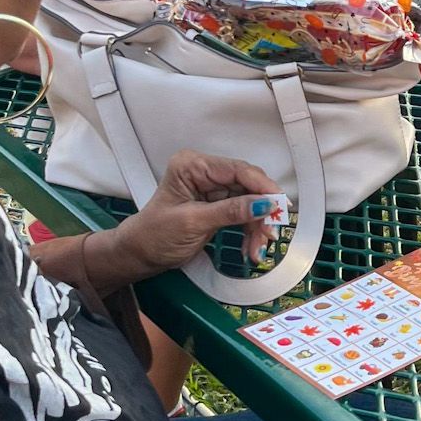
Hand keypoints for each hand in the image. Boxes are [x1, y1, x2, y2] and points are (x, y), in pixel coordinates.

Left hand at [106, 149, 286, 284]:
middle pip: (248, 186)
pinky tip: (250, 249)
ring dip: (257, 227)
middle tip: (271, 234)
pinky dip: (250, 232)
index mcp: (193, 165)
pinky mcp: (218, 205)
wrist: (140, 255)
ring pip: (250, 202)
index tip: (280, 205)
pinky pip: (244, 214)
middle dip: (262, 211)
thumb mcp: (193, 222)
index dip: (262, 187)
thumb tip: (266, 204)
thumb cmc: (155, 235)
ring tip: (258, 251)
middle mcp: (205, 172)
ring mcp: (213, 189)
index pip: (237, 169)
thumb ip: (230, 211)